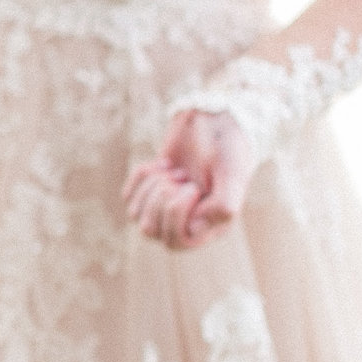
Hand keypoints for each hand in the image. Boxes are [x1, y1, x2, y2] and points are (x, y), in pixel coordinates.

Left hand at [122, 108, 254, 250]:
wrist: (214, 119)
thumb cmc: (227, 147)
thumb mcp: (232, 174)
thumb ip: (223, 207)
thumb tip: (194, 231)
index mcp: (210, 226)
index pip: (176, 242)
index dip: (176, 215)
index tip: (192, 187)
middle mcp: (188, 222)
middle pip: (151, 230)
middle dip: (161, 198)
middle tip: (183, 176)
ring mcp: (166, 208)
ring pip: (136, 215)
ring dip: (153, 186)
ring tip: (176, 171)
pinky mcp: (150, 191)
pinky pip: (129, 196)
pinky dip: (143, 176)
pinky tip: (164, 164)